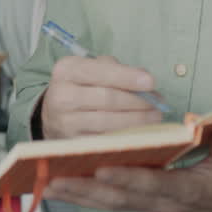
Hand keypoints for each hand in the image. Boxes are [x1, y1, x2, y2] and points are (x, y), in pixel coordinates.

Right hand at [40, 55, 164, 139]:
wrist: (53, 114)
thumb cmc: (80, 87)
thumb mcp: (91, 69)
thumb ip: (116, 70)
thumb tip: (145, 83)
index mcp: (66, 70)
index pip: (99, 71)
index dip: (127, 77)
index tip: (151, 81)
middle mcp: (61, 95)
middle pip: (107, 98)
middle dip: (138, 101)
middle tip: (159, 104)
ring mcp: (65, 121)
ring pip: (108, 121)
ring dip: (137, 120)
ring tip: (155, 117)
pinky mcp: (73, 142)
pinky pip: (105, 139)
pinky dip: (127, 135)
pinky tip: (141, 131)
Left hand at [43, 131, 211, 211]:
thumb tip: (211, 130)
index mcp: (187, 191)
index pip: (153, 185)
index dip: (128, 178)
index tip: (102, 167)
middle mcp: (162, 203)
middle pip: (119, 198)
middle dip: (86, 188)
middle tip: (54, 178)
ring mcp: (149, 205)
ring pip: (108, 202)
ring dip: (77, 193)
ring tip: (45, 181)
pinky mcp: (139, 201)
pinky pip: (107, 201)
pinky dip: (82, 194)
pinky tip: (58, 185)